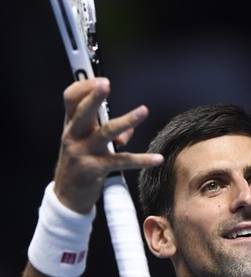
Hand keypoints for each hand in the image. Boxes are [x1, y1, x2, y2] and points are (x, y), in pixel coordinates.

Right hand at [54, 78, 162, 214]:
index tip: (100, 79)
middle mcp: (74, 136)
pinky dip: (141, 160)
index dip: (83, 87)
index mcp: (70, 126)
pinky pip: (121, 162)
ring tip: (143, 110)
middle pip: (82, 112)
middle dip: (94, 97)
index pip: (71, 99)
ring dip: (126, 121)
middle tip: (106, 84)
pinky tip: (157, 159)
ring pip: (106, 133)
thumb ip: (105, 132)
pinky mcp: (95, 170)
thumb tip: (129, 130)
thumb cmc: (79, 165)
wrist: (67, 197)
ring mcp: (83, 153)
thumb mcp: (86, 144)